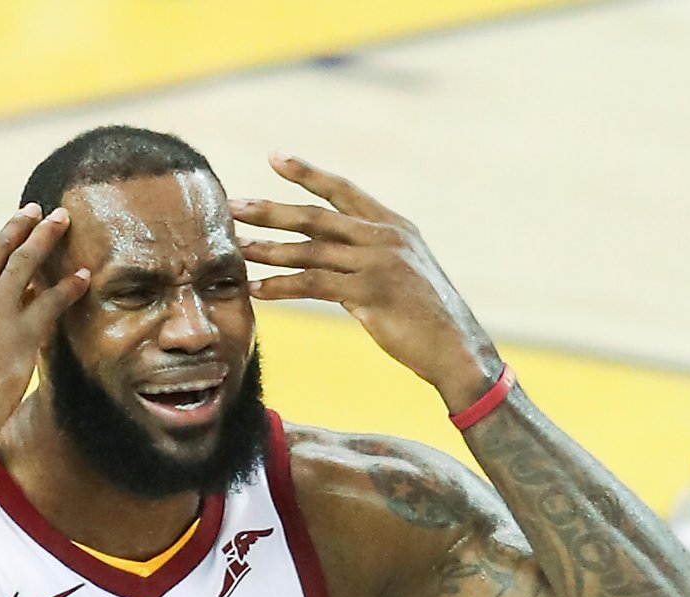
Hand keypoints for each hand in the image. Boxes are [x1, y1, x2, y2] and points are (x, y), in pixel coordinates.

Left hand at [231, 153, 498, 410]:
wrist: (456, 346)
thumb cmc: (427, 316)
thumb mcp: (402, 272)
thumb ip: (369, 256)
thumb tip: (336, 256)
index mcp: (391, 225)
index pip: (342, 189)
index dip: (307, 172)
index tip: (275, 158)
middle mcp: (383, 236)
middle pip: (316, 215)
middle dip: (271, 209)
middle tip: (233, 204)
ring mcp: (377, 263)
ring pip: (311, 250)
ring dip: (269, 250)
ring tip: (237, 249)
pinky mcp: (370, 293)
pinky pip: (314, 285)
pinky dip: (282, 286)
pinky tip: (257, 290)